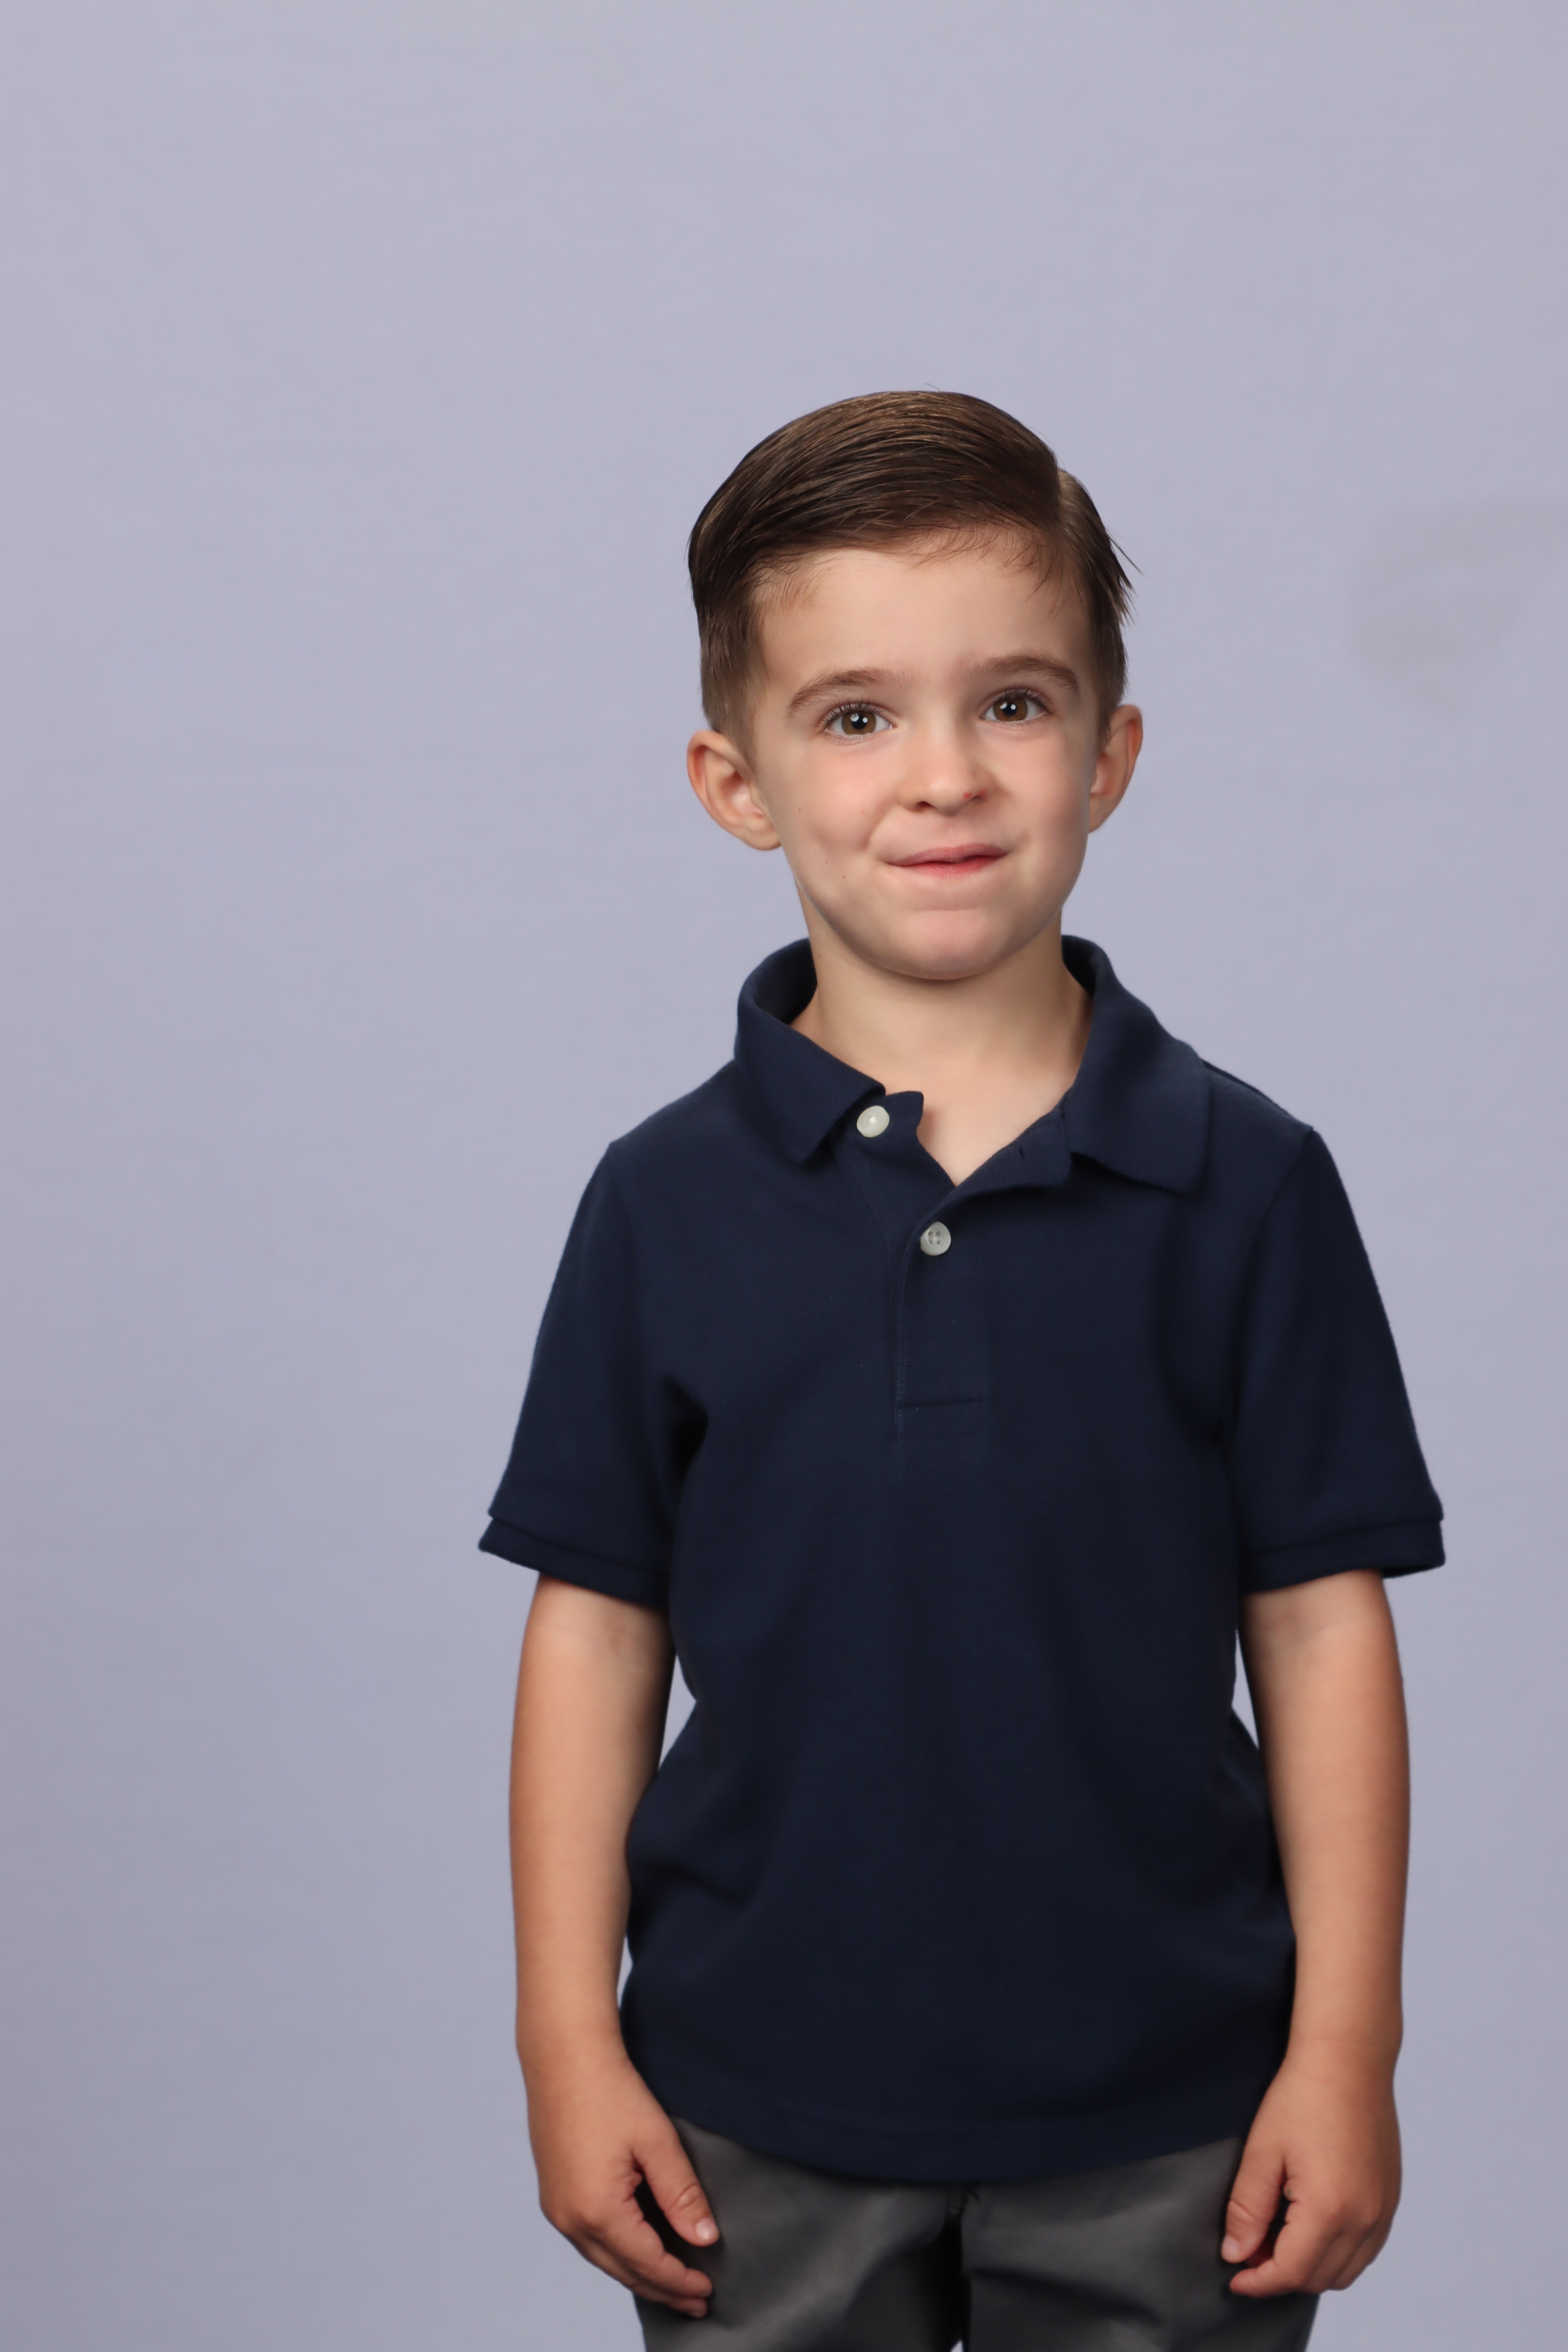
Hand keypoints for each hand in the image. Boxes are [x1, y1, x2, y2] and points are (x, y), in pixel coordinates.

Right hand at [527, 2041, 718, 2316]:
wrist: (563, 2056)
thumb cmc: (611, 2090)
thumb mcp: (657, 2141)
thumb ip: (681, 2194)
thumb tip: (704, 2239)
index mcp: (597, 2210)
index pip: (648, 2264)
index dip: (680, 2281)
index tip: (708, 2290)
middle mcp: (570, 2220)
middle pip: (624, 2271)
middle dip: (663, 2289)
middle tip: (697, 2302)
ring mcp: (556, 2210)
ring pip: (604, 2260)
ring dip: (640, 2274)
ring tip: (673, 2283)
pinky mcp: (553, 2196)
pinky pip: (589, 2241)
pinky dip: (619, 2253)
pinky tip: (639, 2250)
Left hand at [1222, 2043, 1400, 2296]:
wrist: (1348, 2059)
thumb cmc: (1301, 2097)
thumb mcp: (1262, 2152)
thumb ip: (1247, 2210)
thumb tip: (1236, 2254)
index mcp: (1330, 2210)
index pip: (1291, 2273)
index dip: (1258, 2282)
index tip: (1233, 2277)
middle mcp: (1365, 2219)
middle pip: (1319, 2278)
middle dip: (1280, 2276)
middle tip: (1249, 2254)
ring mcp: (1383, 2211)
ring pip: (1345, 2271)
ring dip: (1310, 2268)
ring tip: (1276, 2242)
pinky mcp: (1390, 2199)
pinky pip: (1365, 2250)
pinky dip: (1336, 2253)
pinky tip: (1309, 2229)